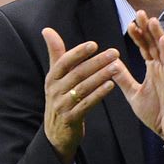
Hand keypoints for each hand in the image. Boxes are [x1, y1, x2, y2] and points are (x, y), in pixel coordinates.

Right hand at [42, 27, 120, 163]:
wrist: (56, 133)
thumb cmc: (60, 98)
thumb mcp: (55, 77)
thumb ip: (56, 53)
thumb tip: (47, 30)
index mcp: (52, 78)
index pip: (63, 62)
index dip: (78, 53)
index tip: (94, 44)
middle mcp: (55, 90)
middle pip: (77, 74)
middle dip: (96, 62)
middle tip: (114, 53)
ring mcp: (62, 105)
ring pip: (83, 88)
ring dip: (101, 76)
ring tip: (117, 66)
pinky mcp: (71, 118)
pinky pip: (87, 104)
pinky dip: (99, 94)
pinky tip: (112, 85)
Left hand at [111, 11, 163, 143]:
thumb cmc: (157, 113)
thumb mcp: (134, 94)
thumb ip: (124, 79)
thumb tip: (111, 64)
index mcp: (154, 70)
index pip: (146, 48)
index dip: (139, 36)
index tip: (130, 23)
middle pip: (156, 45)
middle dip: (149, 29)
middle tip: (140, 12)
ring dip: (159, 36)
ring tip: (153, 21)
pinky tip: (163, 41)